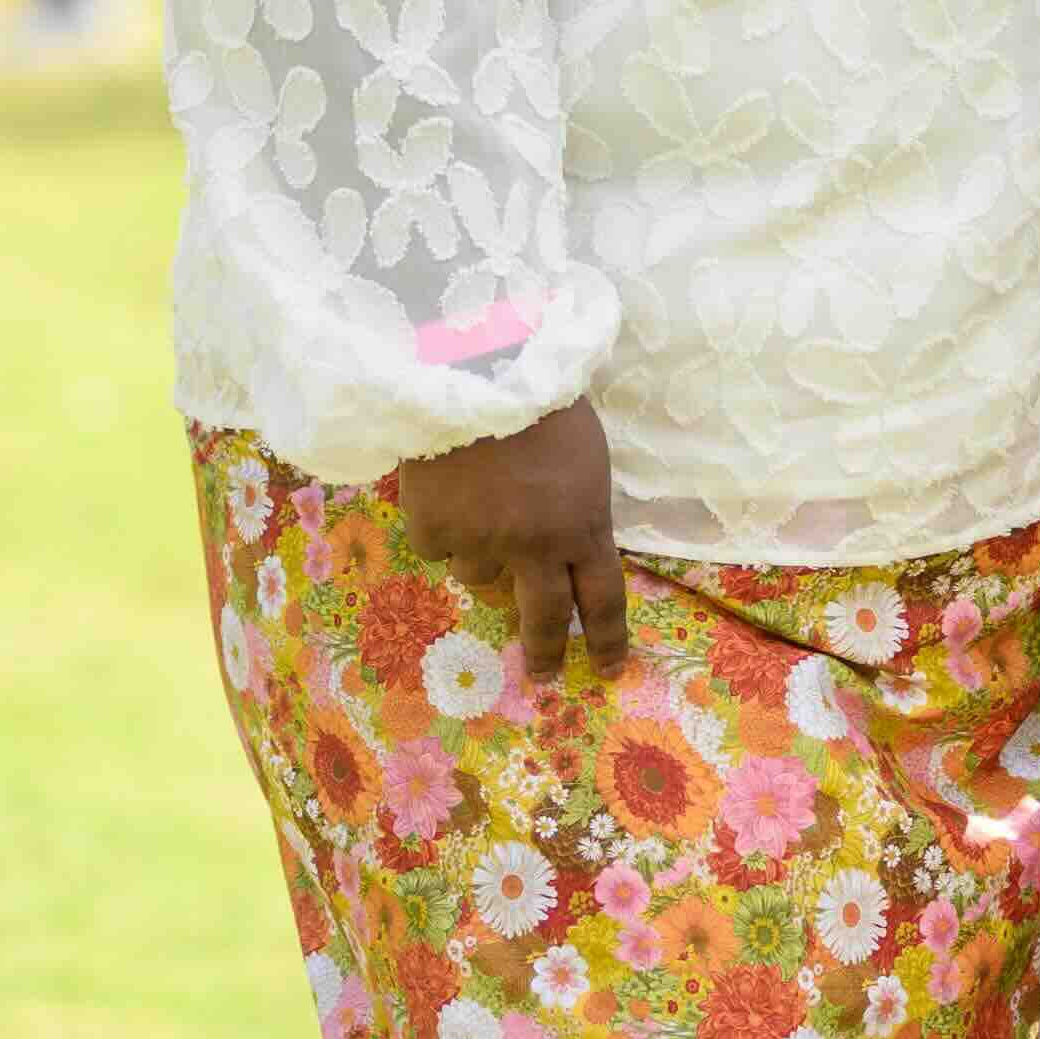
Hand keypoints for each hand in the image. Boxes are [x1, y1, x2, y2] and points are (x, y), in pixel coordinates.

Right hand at [390, 398, 625, 680]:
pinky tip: (442, 484)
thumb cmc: (544, 399)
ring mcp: (480, 542)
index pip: (602, 599)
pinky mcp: (432, 529)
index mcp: (584, 525)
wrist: (476, 363)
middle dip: (543, 651)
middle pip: (541, 618)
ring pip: (478, 575)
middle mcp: (535, 547)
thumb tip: (558, 552)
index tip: (607, 669)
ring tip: (477, 497)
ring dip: (479, 550)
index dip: (605, 639)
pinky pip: (435, 545)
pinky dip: (438, 524)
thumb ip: (577, 510)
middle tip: (542, 675)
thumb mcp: (585, 458)